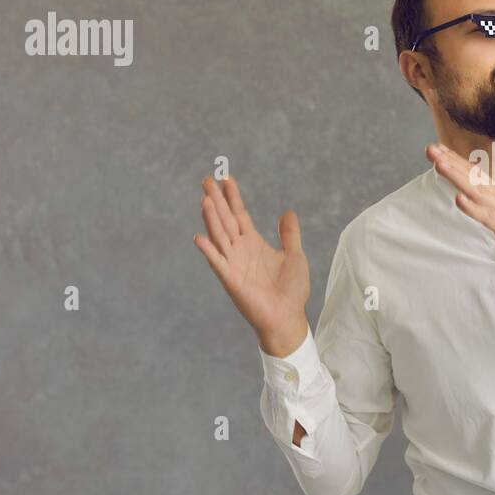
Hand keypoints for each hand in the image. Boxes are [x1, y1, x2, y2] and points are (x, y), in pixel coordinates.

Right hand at [193, 175, 310, 354]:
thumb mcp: (295, 256)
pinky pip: (218, 263)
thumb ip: (289, 235)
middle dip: (216, 200)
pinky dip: (209, 251)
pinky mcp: (231, 280)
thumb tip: (287, 212)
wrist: (288, 317)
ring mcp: (234, 264)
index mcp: (253, 243)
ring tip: (205, 199)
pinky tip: (199, 238)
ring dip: (212, 218)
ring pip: (219, 236)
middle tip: (207, 180)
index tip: (226, 178)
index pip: (239, 214)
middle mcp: (240, 250)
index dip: (233, 197)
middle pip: (225, 220)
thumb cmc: (292, 290)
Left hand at [426, 143, 494, 297]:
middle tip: (430, 148)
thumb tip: (479, 203)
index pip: (477, 175)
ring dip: (458, 176)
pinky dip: (473, 208)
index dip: (457, 162)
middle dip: (451, 162)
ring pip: (478, 192)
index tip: (438, 150)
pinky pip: (488, 218)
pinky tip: (459, 199)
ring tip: (439, 164)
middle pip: (474, 177)